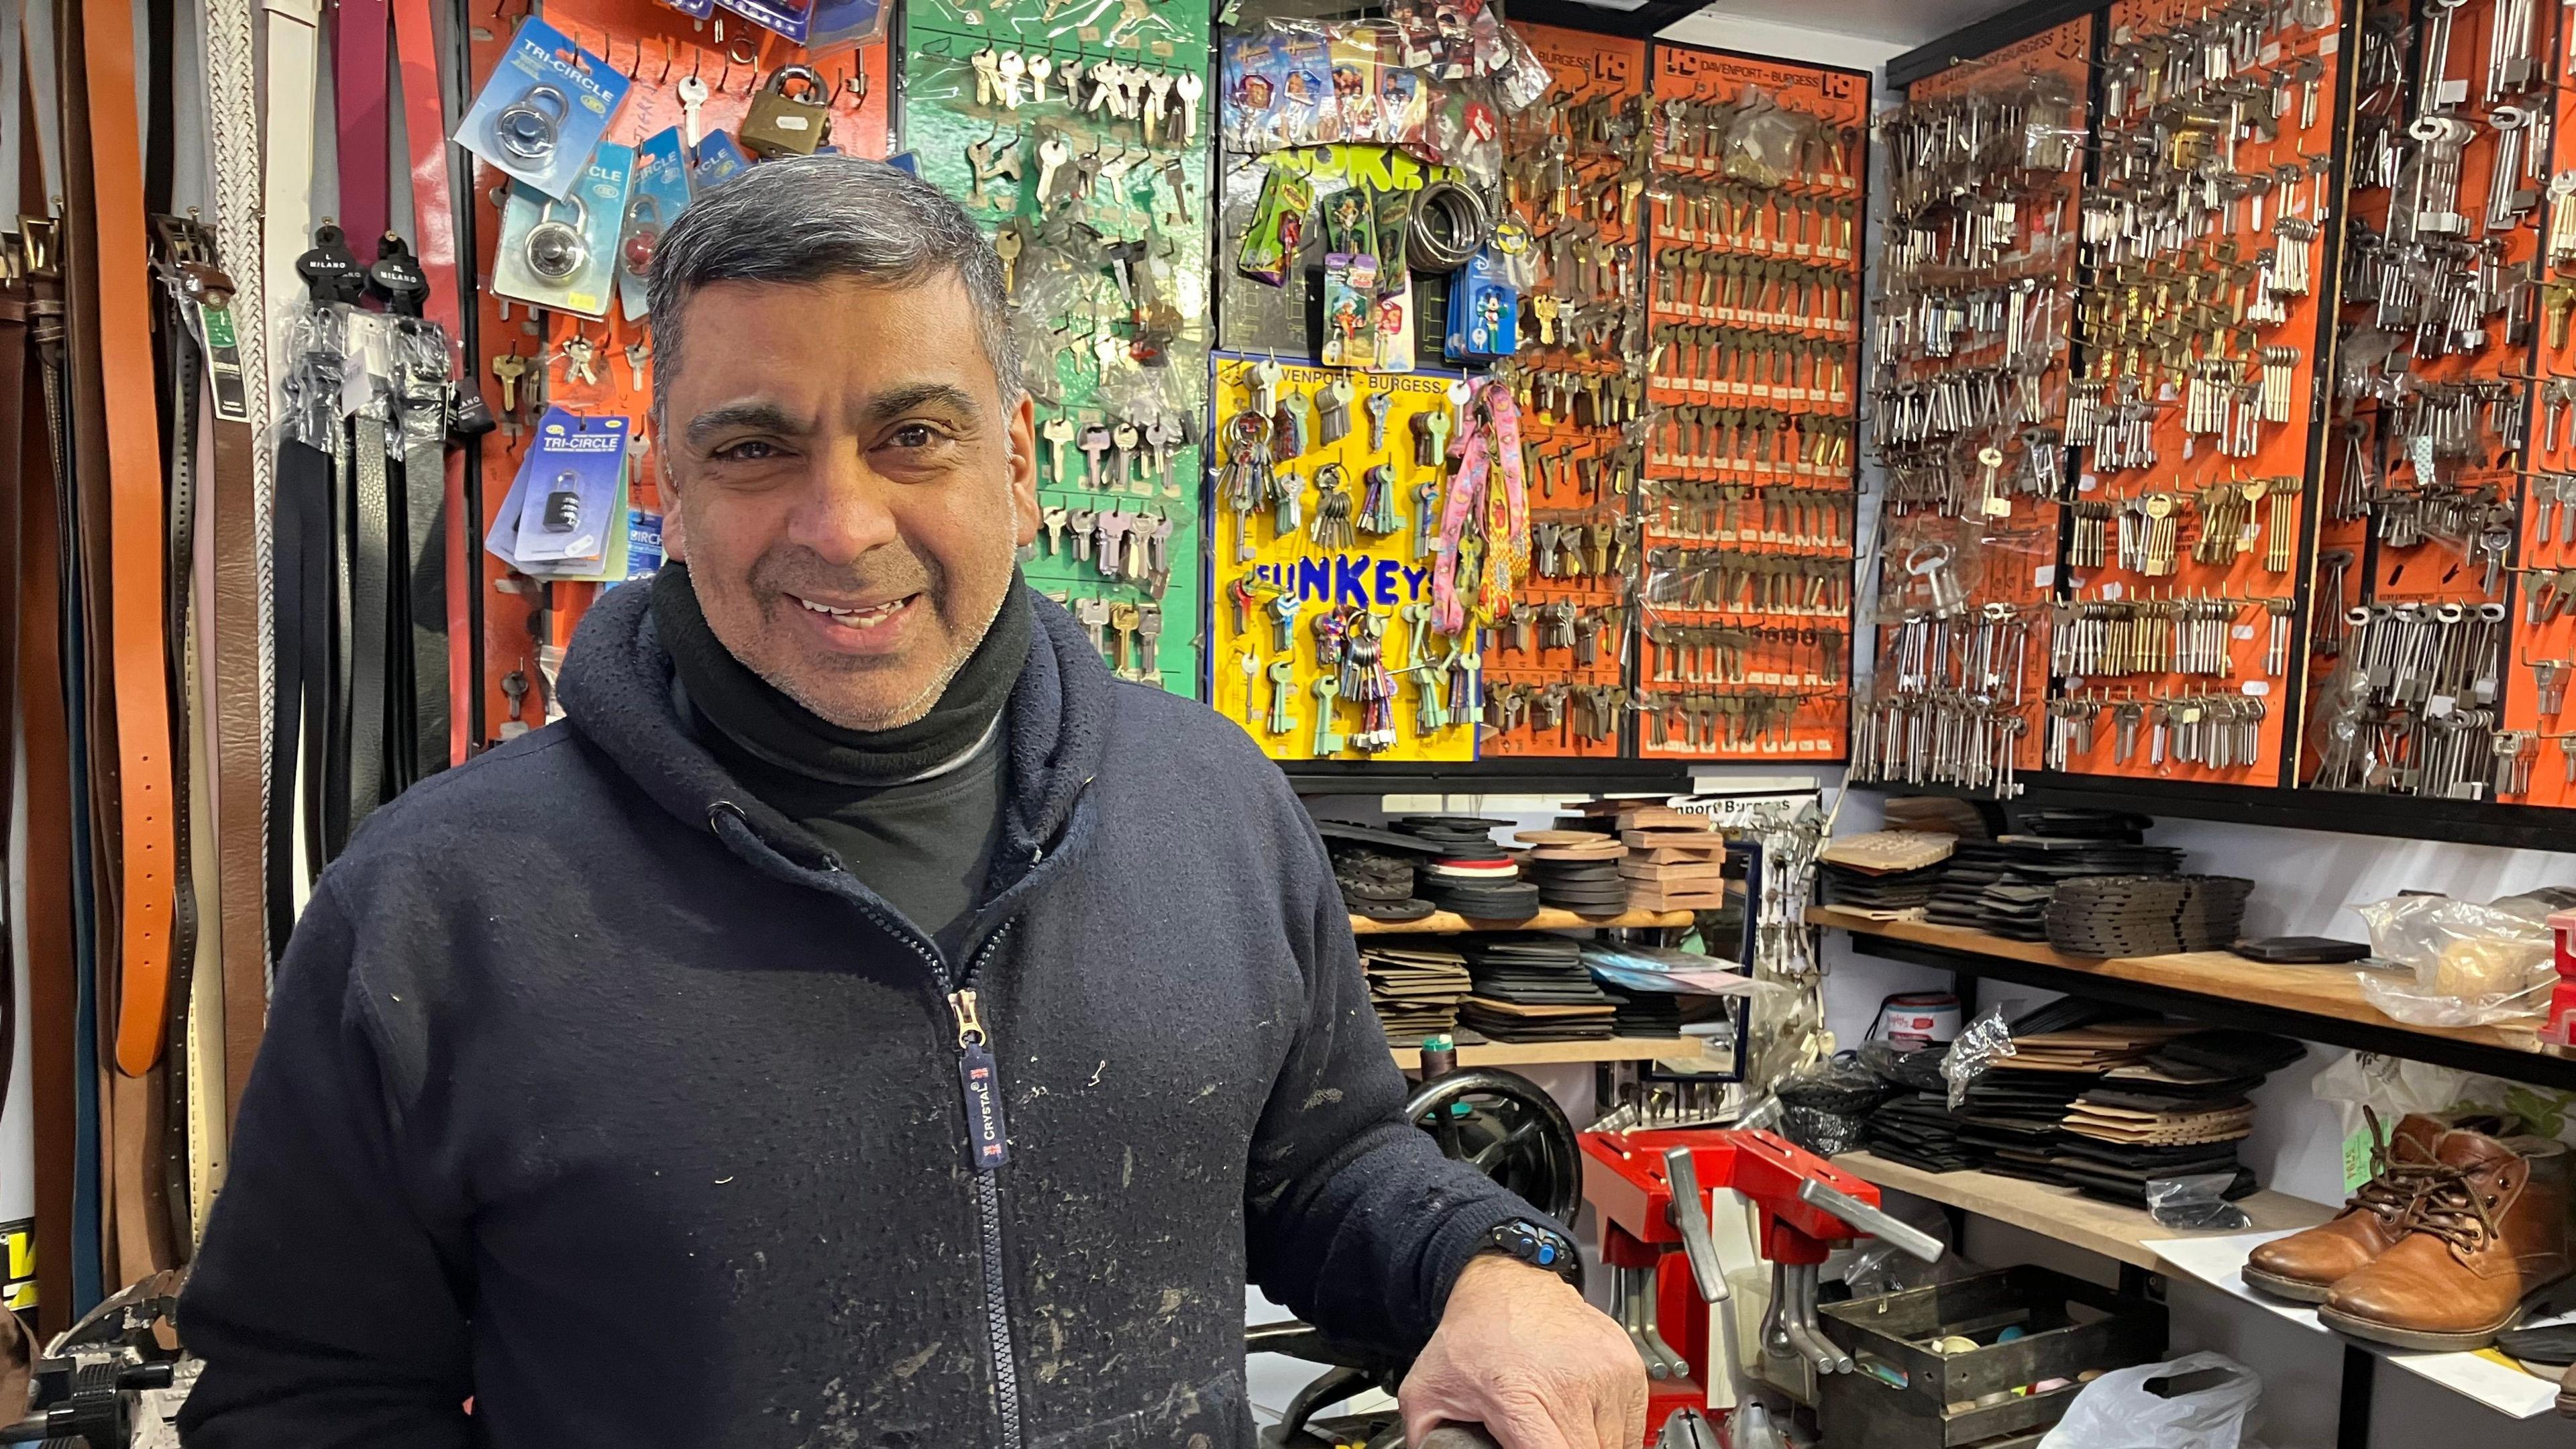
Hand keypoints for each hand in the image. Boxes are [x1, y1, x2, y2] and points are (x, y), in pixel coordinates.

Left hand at [1399, 1255, 1647, 1448]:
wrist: (1507, 1283)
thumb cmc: (1473, 1336)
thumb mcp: (1428, 1391)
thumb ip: (1427, 1438)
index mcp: (1520, 1396)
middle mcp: (1571, 1383)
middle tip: (1538, 1438)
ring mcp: (1606, 1373)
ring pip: (1613, 1446)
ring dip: (1588, 1444)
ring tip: (1557, 1423)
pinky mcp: (1628, 1366)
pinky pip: (1630, 1426)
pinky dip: (1609, 1431)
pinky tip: (1580, 1412)